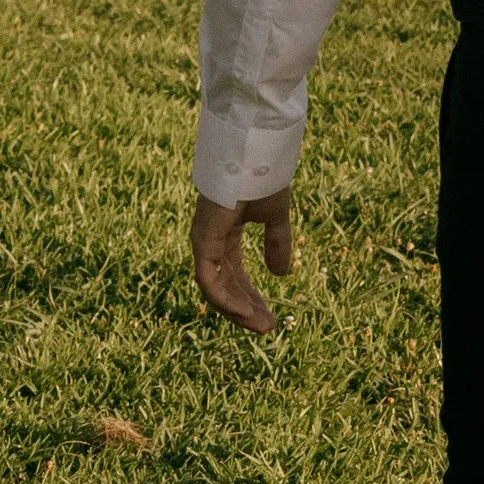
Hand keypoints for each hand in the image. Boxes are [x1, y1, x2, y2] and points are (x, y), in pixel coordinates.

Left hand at [192, 187, 294, 332]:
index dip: (251, 296)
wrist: (255, 155)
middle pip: (225, 285)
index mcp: (225, 232)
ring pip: (214, 288)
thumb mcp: (275, 216)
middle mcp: (211, 239)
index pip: (234, 274)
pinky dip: (225, 299)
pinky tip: (244, 312)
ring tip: (261, 326)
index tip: (269, 316)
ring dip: (236, 310)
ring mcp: (204, 240)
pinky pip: (208, 280)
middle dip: (246, 308)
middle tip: (267, 328)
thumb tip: (281, 275)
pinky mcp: (202, 240)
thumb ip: (277, 243)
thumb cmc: (263, 177)